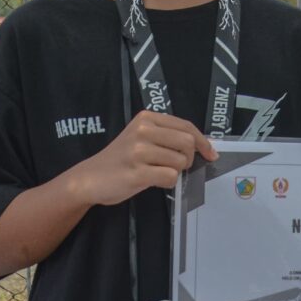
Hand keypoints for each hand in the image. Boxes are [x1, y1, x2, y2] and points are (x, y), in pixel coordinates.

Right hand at [71, 110, 215, 206]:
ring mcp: (138, 151)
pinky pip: (170, 177)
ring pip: (180, 162)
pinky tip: (152, 180)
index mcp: (146, 118)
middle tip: (177, 166)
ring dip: (175, 171)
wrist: (89, 178)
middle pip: (187, 142)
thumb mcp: (141, 137)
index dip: (203, 141)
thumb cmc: (120, 159)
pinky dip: (167, 182)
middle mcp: (143, 130)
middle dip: (189, 158)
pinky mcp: (137, 173)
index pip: (186, 126)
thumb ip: (167, 136)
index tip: (211, 153)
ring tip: (157, 172)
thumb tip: (204, 146)